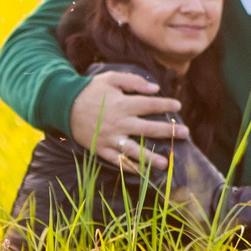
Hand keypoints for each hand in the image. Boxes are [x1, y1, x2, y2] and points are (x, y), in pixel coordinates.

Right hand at [69, 72, 185, 174]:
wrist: (64, 106)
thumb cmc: (91, 90)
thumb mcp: (111, 78)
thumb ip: (134, 81)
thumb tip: (155, 89)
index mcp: (122, 104)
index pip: (150, 105)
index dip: (165, 106)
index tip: (178, 106)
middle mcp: (118, 122)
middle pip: (148, 128)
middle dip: (168, 131)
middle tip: (186, 133)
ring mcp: (109, 138)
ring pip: (133, 149)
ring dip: (150, 157)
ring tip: (166, 163)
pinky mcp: (100, 149)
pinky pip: (117, 160)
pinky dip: (129, 167)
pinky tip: (142, 172)